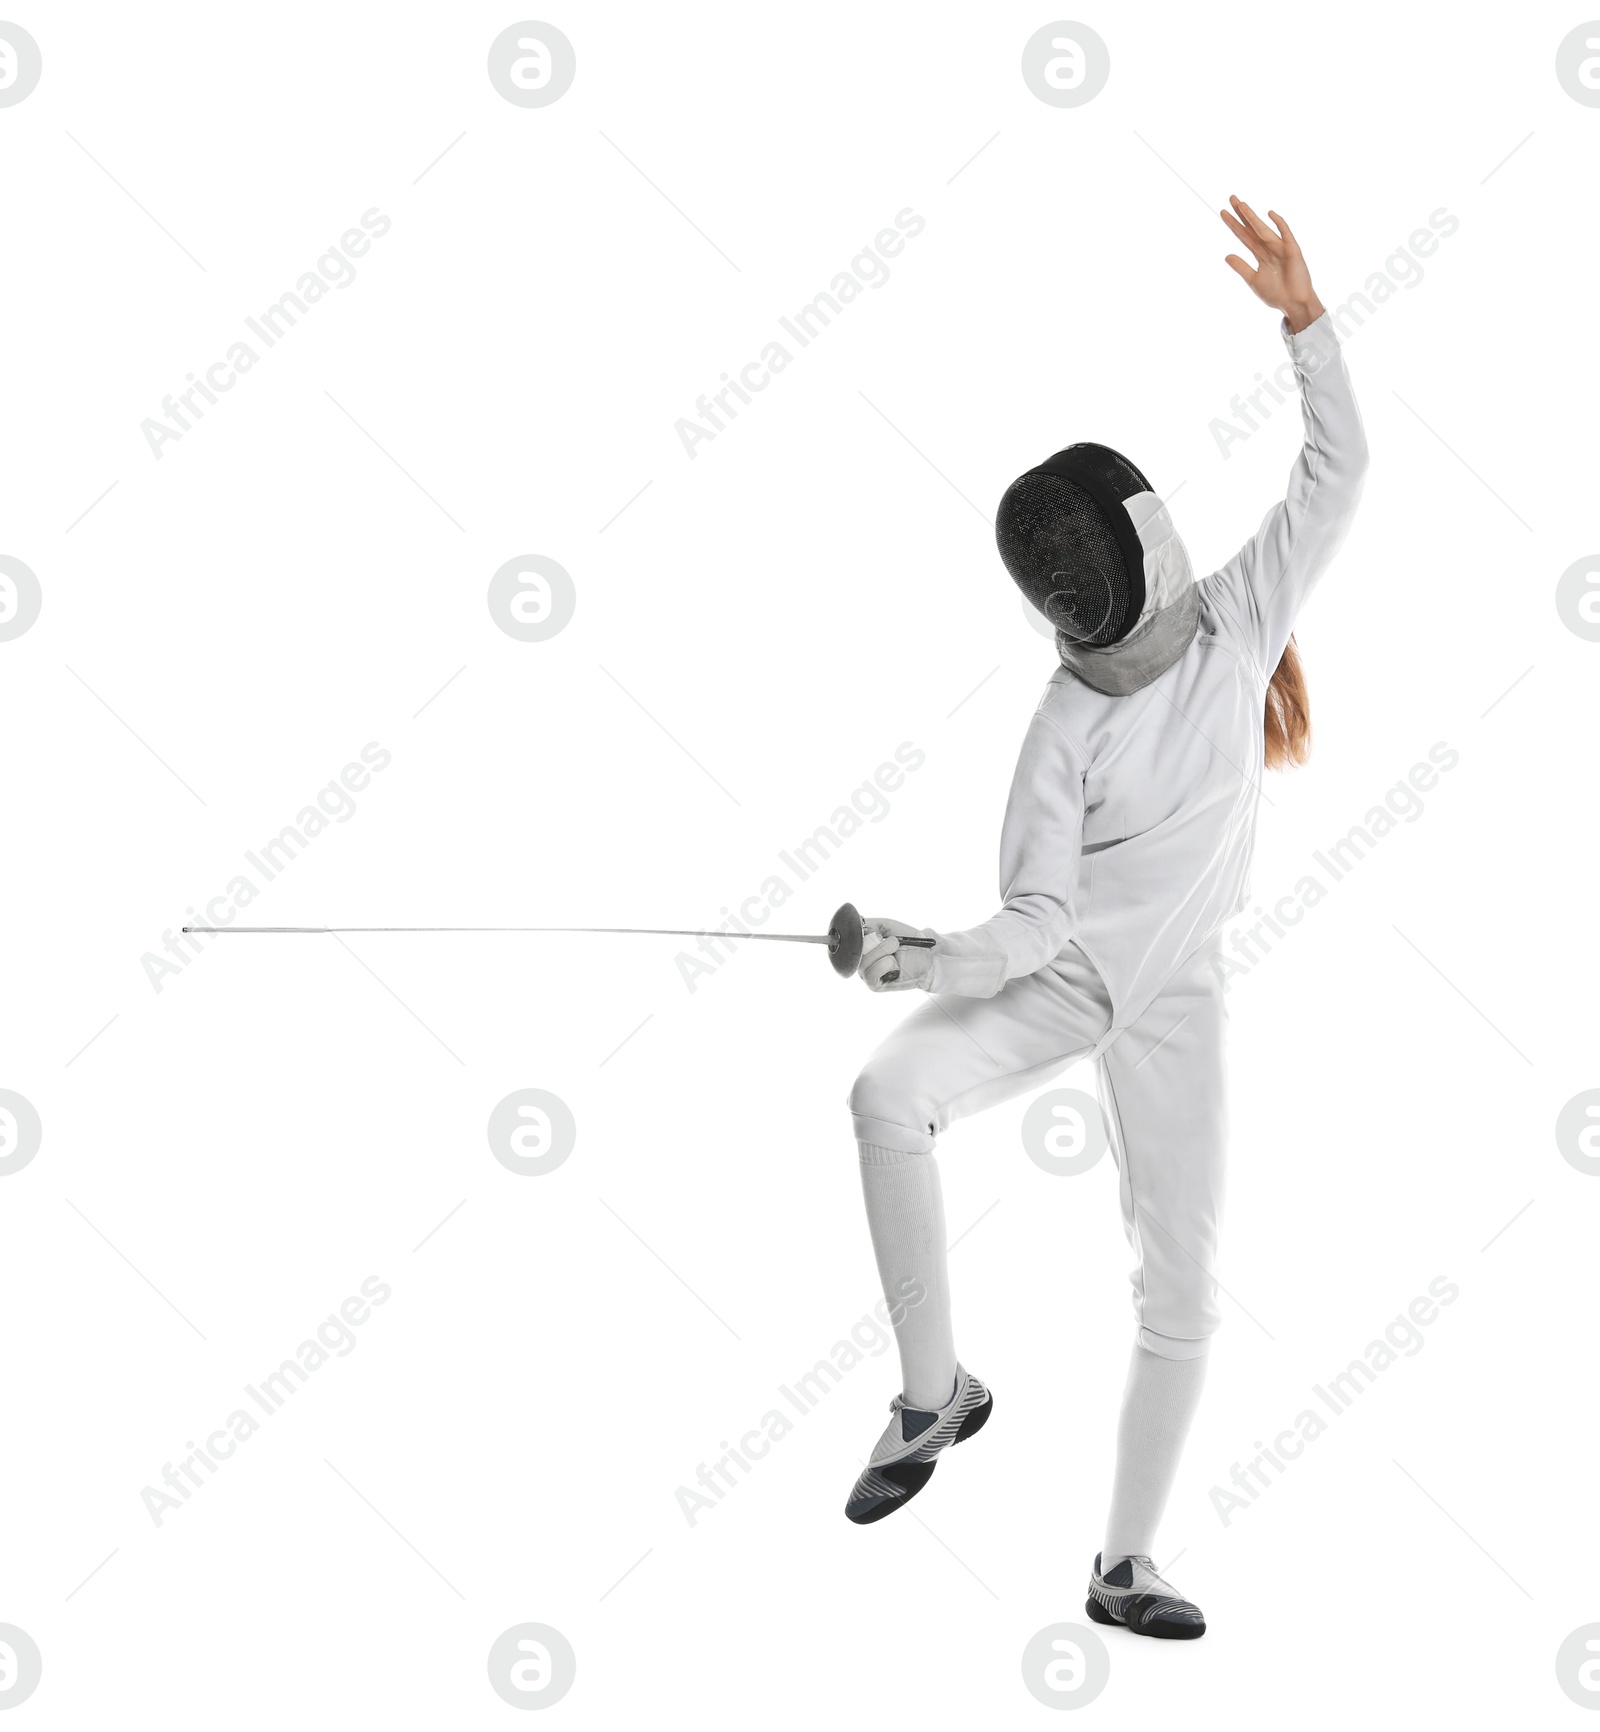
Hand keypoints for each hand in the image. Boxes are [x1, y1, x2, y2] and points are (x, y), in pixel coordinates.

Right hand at [858, 917, 936, 992]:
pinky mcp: (874, 985)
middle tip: (894, 943)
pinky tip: (895, 966)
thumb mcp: (890, 927)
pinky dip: (885, 966)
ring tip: (896, 954)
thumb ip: (872, 924)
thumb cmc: (910, 944)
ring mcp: (865, 973)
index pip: (850, 940)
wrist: (927, 959)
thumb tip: (857, 925)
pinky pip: (871, 975)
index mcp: (862, 945)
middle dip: (878, 945)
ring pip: (864, 962)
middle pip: (857, 951)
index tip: (879, 935)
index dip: (862, 937)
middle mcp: (860, 959)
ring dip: (884, 954)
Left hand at [1220, 196, 1323, 333]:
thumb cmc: (1276, 294)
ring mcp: (1280, 248)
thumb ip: (1241, 267)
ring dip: (1253, 218)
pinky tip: (1270, 214)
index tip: (1222, 212)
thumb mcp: (1254, 281)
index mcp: (1259, 254)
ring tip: (1242, 206)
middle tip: (1231, 198)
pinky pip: (1285, 235)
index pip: (1244, 236)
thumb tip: (1226, 255)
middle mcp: (1269, 247)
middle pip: (1252, 228)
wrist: (1294, 304)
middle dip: (1242, 214)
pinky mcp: (1292, 251)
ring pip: (1263, 230)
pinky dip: (1279, 225)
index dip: (1234, 224)